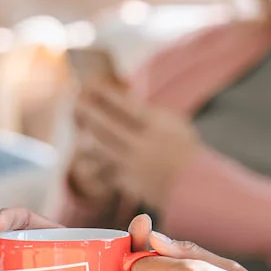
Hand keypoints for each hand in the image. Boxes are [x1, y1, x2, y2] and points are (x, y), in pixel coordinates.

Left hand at [74, 79, 201, 205]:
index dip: (107, 95)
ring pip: (101, 148)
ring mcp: (134, 164)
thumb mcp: (174, 124)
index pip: (126, 107)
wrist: (193, 185)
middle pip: (107, 126)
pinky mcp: (127, 182)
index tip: (93, 85)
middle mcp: (144, 144)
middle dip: (89, 112)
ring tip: (82, 129)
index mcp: (157, 127)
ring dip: (89, 137)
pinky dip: (95, 161)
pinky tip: (88, 153)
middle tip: (76, 103)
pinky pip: (104, 168)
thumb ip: (150, 113)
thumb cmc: (183, 148)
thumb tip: (123, 99)